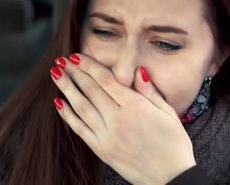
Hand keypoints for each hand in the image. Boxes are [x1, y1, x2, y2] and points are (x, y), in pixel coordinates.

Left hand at [50, 53, 195, 184]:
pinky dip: (68, 115)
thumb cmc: (174, 144)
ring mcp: (107, 135)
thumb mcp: (167, 113)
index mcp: (135, 107)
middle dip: (74, 73)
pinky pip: (80, 129)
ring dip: (67, 89)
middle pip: (91, 90)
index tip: (76, 56)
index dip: (89, 66)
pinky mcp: (102, 150)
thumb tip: (138, 71)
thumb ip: (150, 91)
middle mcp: (118, 119)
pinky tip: (59, 103)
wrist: (171, 177)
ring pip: (81, 107)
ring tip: (56, 75)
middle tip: (61, 60)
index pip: (106, 80)